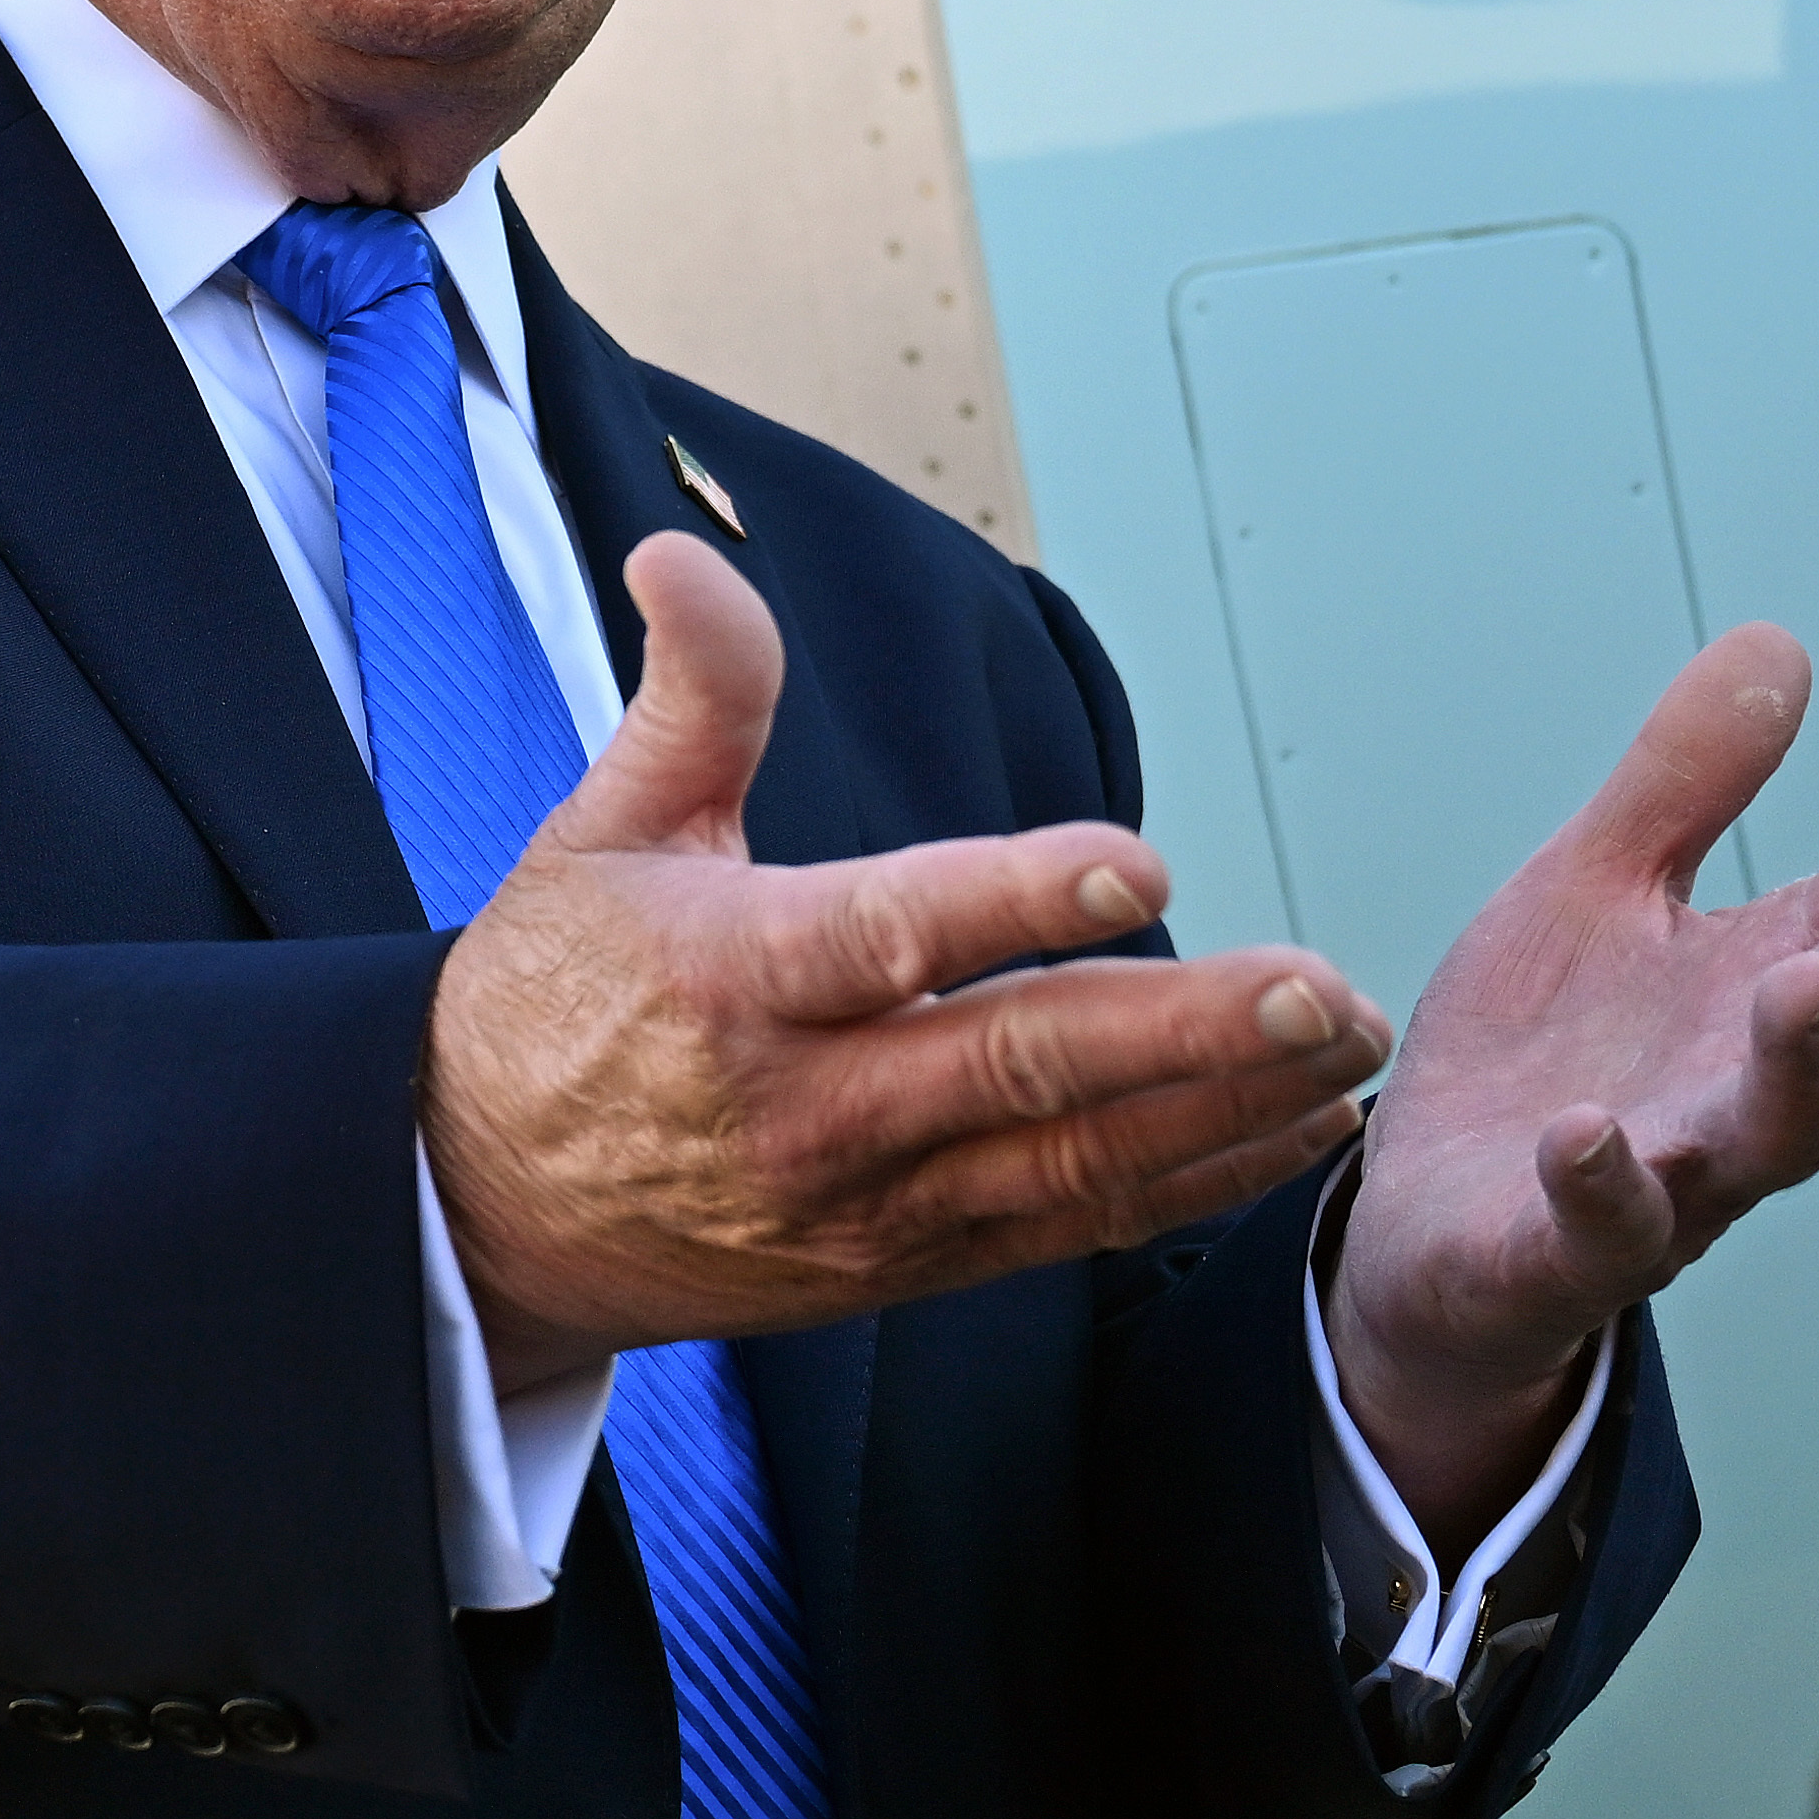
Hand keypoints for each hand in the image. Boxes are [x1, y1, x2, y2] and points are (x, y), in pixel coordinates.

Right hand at [424, 534, 1394, 1391]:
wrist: (475, 1213)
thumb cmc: (549, 1000)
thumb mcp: (597, 829)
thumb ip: (691, 696)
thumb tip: (680, 551)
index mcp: (732, 979)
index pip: (891, 935)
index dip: (1017, 899)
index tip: (1140, 861)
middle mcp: (808, 1107)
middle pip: (1019, 1069)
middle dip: (1189, 1032)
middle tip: (1322, 990)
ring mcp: (863, 1204)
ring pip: (1067, 1166)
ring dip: (1221, 1112)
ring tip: (1343, 1053)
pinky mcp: (898, 1267)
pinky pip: (1063, 1230)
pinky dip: (1185, 1185)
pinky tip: (1285, 1134)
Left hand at [1330, 623, 1818, 1548]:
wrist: (1422, 1234)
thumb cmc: (1538, 1059)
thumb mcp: (1595, 890)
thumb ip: (1685, 786)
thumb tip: (1778, 640)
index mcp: (1750, 995)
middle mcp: (1733, 1091)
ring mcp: (1662, 1181)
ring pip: (1765, 1139)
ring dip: (1795, 1065)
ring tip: (1806, 981)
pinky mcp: (1557, 1254)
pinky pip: (1597, 1231)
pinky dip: (1602, 1183)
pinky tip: (1585, 1131)